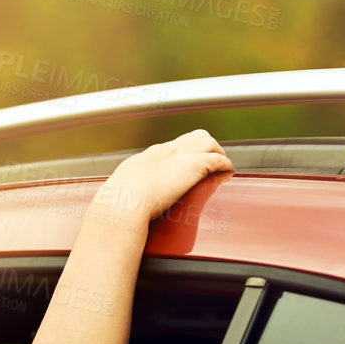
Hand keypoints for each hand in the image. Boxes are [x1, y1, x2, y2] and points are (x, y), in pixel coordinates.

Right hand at [91, 129, 233, 224]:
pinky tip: (229, 172)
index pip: (171, 147)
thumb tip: (115, 205)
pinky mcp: (193, 166)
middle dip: (204, 147)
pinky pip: (217, 159)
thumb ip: (124, 195)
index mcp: (147, 159)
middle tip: (212, 161)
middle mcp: (164, 152)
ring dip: (218, 152)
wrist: (123, 203)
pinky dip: (225, 164)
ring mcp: (179, 156)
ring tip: (223, 166)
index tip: (189, 164)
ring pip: (207, 142)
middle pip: (191, 137)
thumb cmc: (117, 206)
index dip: (184, 154)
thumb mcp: (119, 195)